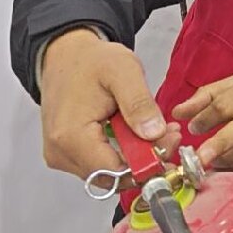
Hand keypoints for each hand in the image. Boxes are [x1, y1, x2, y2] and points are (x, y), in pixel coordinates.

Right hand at [39, 28, 180, 179]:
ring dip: (138, 158)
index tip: (172, 140)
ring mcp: (61, 156)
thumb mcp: (124, 71)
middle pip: (112, 176)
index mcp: (72, 136)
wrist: (66, 56)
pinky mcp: (67, 154)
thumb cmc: (92, 61)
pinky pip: (100, 165)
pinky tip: (138, 132)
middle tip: (170, 134)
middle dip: (147, 161)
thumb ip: (139, 104)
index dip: (149, 163)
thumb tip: (155, 134)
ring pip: (108, 174)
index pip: (115, 171)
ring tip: (158, 129)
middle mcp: (61, 153)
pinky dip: (123, 154)